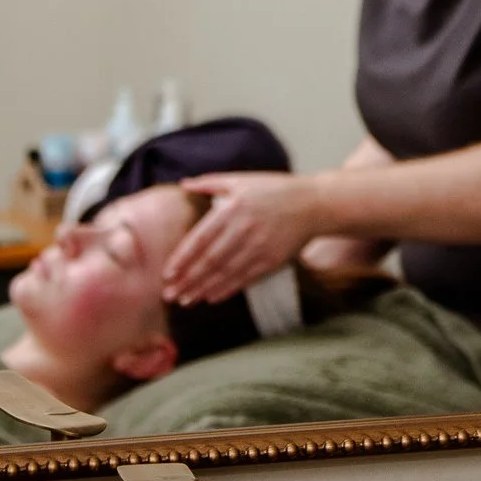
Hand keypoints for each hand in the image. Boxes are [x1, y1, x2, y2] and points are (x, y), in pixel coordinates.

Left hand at [162, 171, 319, 303]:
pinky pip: (245, 279)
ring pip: (225, 273)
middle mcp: (243, 229)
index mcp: (232, 208)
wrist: (313, 204)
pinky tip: (211, 298)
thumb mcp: (241, 179)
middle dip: (187, 280)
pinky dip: (227, 290)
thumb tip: (184, 184)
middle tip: (169, 295)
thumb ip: (210, 182)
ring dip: (203, 289)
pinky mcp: (272, 260)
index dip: (182, 258)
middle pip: (209, 261)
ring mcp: (259, 247)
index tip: (167, 273)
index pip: (201, 238)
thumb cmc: (274, 189)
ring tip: (185, 301)